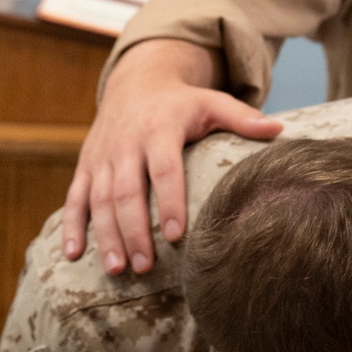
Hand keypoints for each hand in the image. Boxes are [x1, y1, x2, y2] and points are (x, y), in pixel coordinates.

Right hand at [61, 40, 281, 274]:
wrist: (135, 82)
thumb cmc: (181, 103)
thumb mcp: (211, 102)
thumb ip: (243, 118)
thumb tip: (279, 132)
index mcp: (158, 128)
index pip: (163, 169)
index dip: (168, 201)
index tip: (175, 235)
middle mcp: (126, 142)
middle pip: (127, 191)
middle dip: (133, 231)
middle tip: (145, 266)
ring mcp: (102, 156)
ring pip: (99, 199)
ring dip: (105, 236)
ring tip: (117, 269)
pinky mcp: (86, 165)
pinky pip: (75, 197)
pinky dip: (72, 226)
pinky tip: (73, 254)